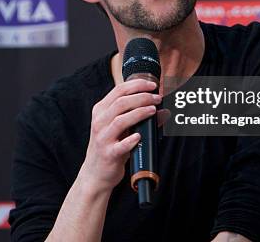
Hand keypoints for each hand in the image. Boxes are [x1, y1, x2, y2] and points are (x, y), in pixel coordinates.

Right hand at [78, 79, 169, 194]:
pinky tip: (140, 136)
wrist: (95, 173)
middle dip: (142, 97)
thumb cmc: (110, 146)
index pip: (118, 90)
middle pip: (120, 102)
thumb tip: (164, 111)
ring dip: (139, 113)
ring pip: (120, 120)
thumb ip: (139, 117)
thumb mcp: (121, 129)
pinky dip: (131, 140)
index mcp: (101, 111)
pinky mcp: (109, 154)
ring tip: (153, 110)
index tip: (153, 85)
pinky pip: (120, 146)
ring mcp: (102, 138)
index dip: (137, 85)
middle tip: (157, 98)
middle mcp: (99, 122)